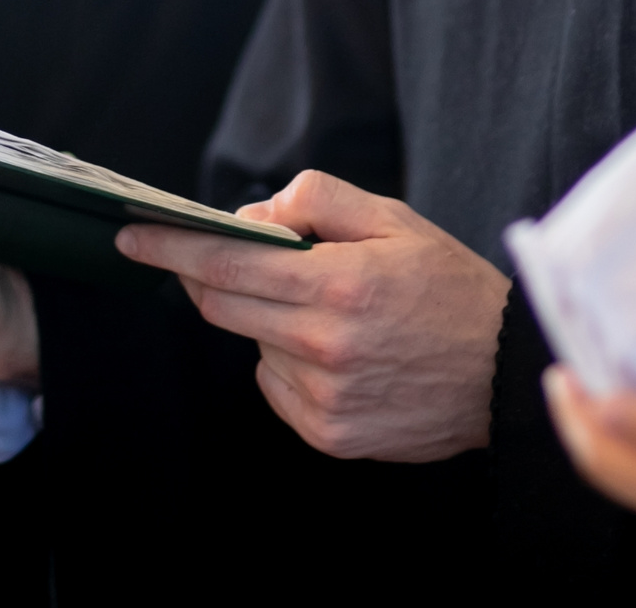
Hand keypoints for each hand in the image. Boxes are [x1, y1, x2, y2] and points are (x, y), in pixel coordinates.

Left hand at [115, 170, 509, 461]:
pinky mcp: (329, 434)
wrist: (503, 373)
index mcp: (339, 282)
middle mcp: (325, 343)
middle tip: (222, 259)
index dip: (170, 247)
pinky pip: (276, 388)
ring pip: (252, 345)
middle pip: (223, 305)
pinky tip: (336, 354)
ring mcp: (324, 396)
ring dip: (265, 321)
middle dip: (208, 276)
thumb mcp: (394, 220)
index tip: (132, 236)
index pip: (226, 262)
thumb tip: (252, 215)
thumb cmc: (449, 287)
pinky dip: (286, 364)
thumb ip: (318, 201)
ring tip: (325, 312)